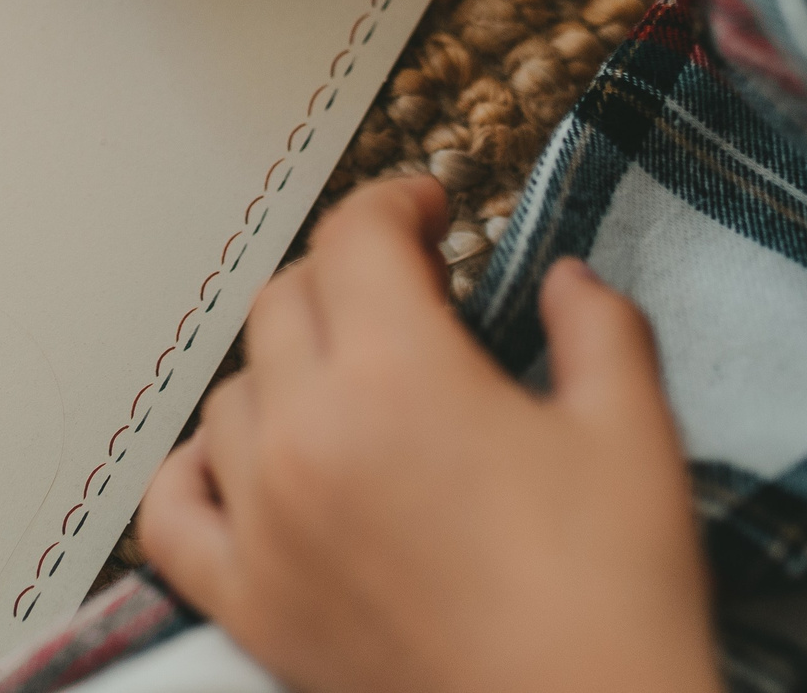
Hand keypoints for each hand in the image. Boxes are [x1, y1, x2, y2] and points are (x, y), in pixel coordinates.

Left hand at [139, 179, 716, 692]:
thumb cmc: (610, 601)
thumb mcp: (633, 433)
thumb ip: (596, 327)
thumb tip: (565, 280)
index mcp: (399, 376)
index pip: (355, 238)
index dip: (394, 203)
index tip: (429, 209)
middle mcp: (308, 437)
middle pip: (288, 301)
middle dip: (349, 278)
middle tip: (411, 294)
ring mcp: (266, 523)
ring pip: (234, 393)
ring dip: (288, 367)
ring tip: (352, 382)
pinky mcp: (251, 603)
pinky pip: (173, 512)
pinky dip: (196, 473)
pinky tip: (241, 462)